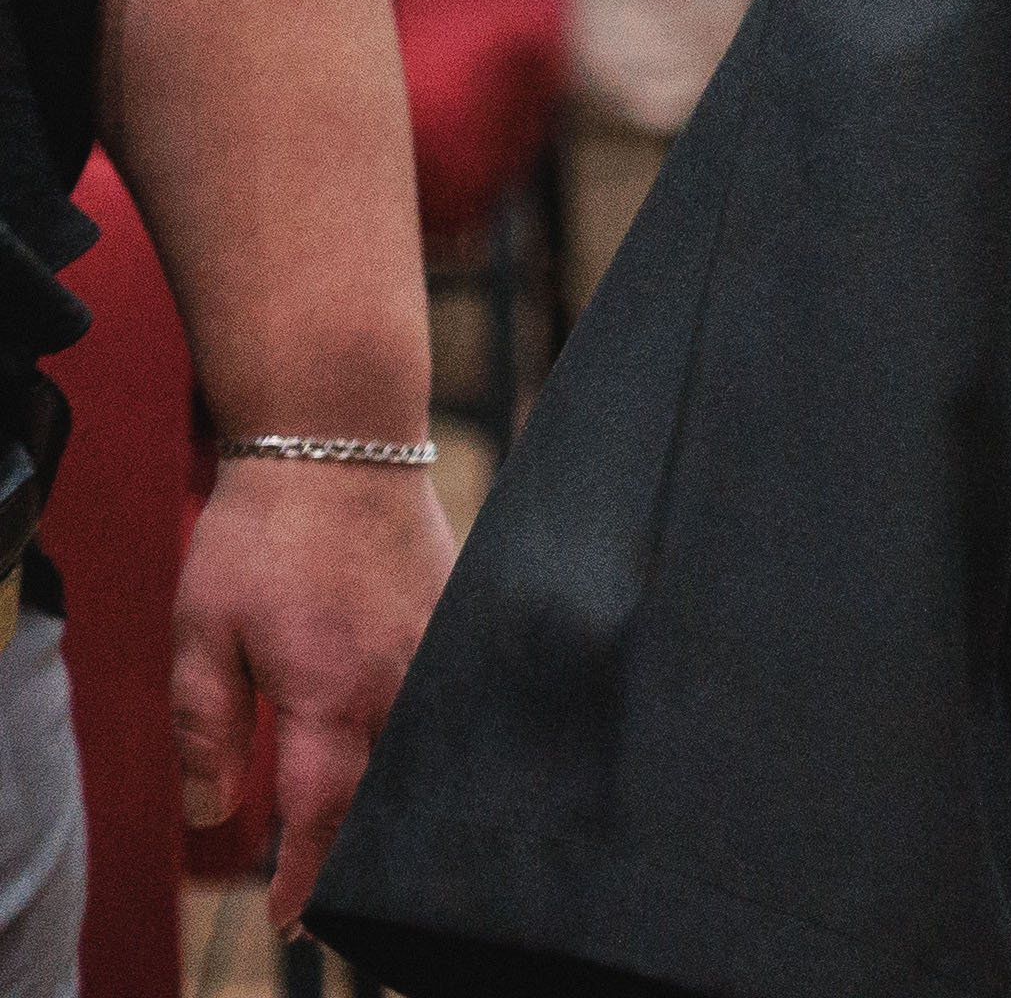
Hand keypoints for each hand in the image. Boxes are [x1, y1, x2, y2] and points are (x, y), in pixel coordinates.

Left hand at [170, 452, 451, 929]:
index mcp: (332, 696)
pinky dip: (430, 741)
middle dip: (354, 853)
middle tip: (326, 895)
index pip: (321, 816)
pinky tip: (417, 751)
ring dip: (395, 800)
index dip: (304, 878)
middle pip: (382, 798)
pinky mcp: (459, 620)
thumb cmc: (263, 535)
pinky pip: (449, 702)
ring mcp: (439, 650)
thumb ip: (206, 729)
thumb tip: (212, 812)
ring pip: (423, 754)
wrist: (341, 439)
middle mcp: (399, 684)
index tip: (291, 921)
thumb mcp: (200, 633)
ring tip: (371, 837)